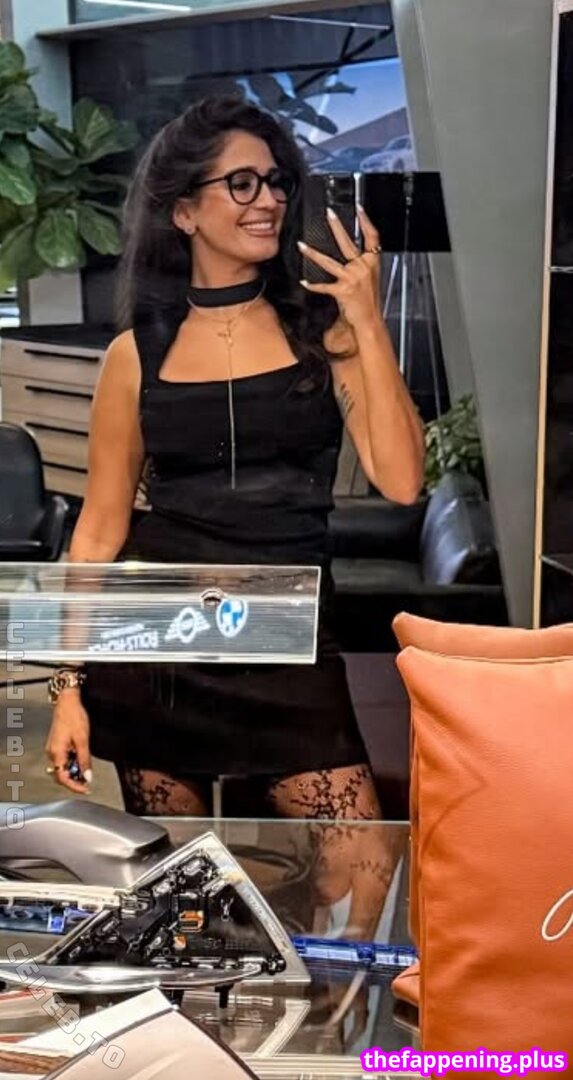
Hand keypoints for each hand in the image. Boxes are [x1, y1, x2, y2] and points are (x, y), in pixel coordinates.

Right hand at [44, 693, 92, 793]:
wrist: (67, 702)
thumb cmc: (74, 716)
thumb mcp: (83, 740)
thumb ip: (84, 760)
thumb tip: (87, 776)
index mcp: (56, 752)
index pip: (62, 777)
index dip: (74, 786)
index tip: (85, 789)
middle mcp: (52, 752)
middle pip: (60, 775)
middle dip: (74, 781)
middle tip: (87, 784)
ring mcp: (53, 749)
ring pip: (62, 768)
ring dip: (73, 773)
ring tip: (86, 773)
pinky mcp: (57, 745)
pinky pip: (63, 760)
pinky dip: (72, 764)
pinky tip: (81, 763)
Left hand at [298, 205, 382, 327]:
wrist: (370, 321)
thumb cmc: (369, 301)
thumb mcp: (370, 278)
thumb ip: (361, 264)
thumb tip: (351, 254)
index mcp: (372, 262)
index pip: (372, 237)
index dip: (366, 221)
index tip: (359, 209)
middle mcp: (363, 267)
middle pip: (348, 243)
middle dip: (337, 226)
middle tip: (329, 214)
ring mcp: (352, 278)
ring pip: (329, 262)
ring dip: (313, 254)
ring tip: (301, 245)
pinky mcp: (343, 291)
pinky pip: (324, 286)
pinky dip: (313, 285)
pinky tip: (303, 282)